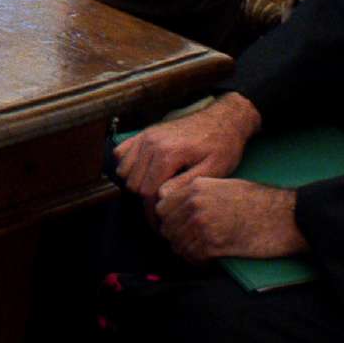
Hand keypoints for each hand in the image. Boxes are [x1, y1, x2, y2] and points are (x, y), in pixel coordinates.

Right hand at [115, 92, 259, 201]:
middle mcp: (151, 143)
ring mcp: (145, 136)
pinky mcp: (144, 132)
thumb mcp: (213, 170)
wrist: (223, 119)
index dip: (153, 211)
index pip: (147, 192)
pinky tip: (145, 172)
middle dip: (145, 199)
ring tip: (155, 190)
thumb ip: (185, 184)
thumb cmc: (222, 146)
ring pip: (124, 171)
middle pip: (133, 183)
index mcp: (168, 154)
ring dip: (136, 183)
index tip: (162, 223)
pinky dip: (128, 166)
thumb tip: (162, 197)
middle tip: (163, 207)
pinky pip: (120, 153)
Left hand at [154, 175, 305, 261]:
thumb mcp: (225, 186)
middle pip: (167, 226)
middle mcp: (195, 203)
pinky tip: (210, 260)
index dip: (168, 218)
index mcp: (197, 186)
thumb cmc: (261, 202)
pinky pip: (192, 257)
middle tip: (190, 244)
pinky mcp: (213, 244)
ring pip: (177, 244)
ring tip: (201, 253)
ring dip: (187, 251)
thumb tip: (179, 209)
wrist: (287, 216)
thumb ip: (199, 194)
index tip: (177, 226)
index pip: (162, 205)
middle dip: (176, 237)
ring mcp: (202, 223)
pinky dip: (199, 262)